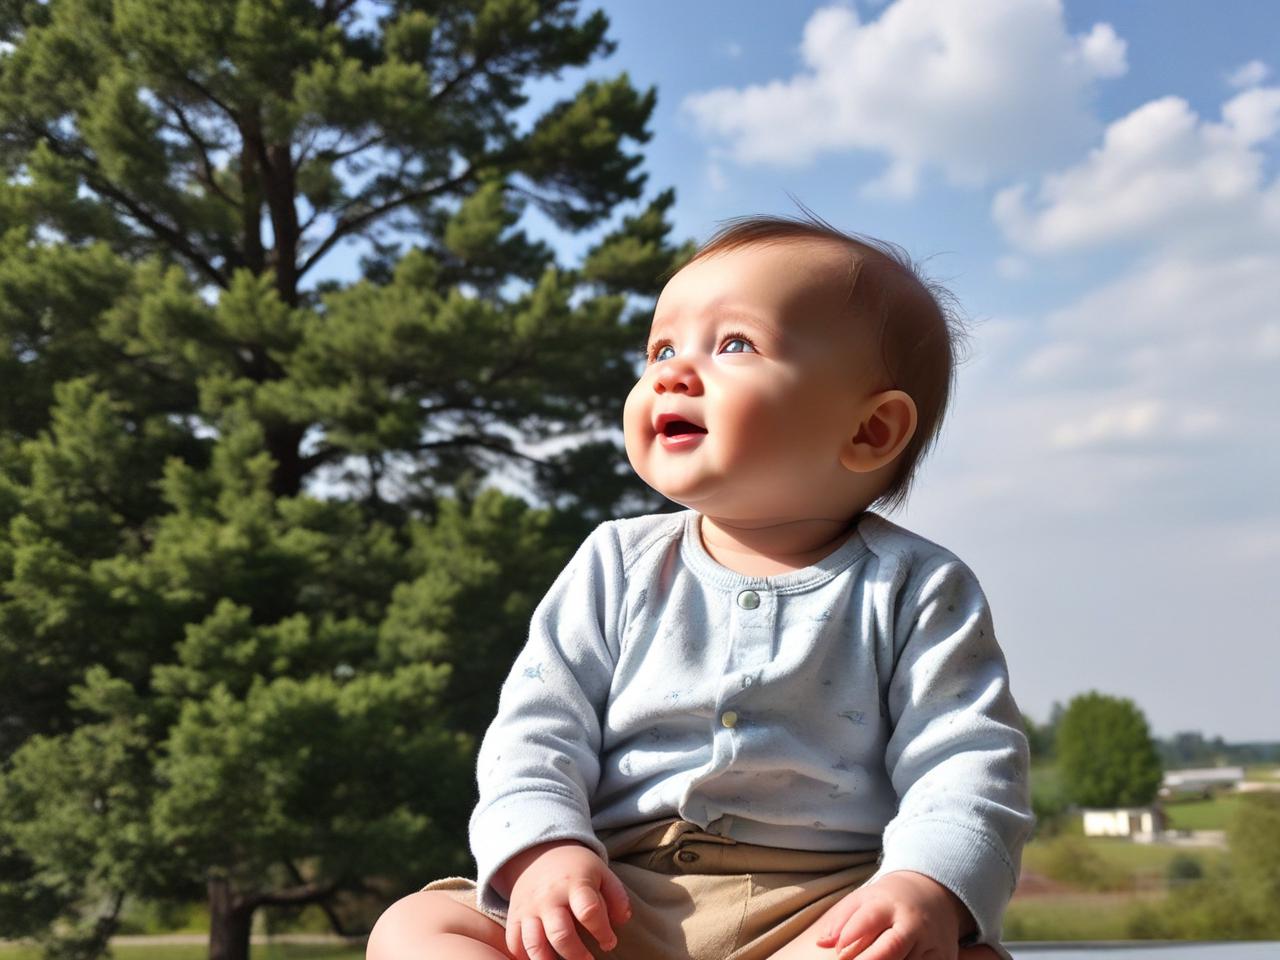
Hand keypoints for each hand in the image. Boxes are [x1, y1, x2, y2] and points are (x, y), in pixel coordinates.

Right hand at [503, 840, 631, 959]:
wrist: (540, 853)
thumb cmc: (576, 869)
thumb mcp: (601, 873)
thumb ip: (616, 897)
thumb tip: (622, 922)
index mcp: (574, 883)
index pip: (589, 911)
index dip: (602, 932)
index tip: (609, 942)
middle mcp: (549, 897)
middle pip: (561, 934)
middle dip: (578, 956)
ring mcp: (529, 908)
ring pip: (534, 944)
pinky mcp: (514, 917)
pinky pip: (514, 944)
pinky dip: (525, 958)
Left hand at [815, 870, 968, 959]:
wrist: (936, 893)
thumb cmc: (889, 901)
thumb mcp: (864, 899)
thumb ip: (841, 919)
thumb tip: (821, 944)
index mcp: (889, 904)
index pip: (868, 920)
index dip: (850, 937)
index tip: (839, 953)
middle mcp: (913, 923)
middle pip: (891, 947)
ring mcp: (931, 941)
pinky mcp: (945, 957)